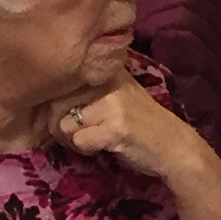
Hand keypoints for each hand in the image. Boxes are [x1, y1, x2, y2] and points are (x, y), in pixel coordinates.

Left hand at [48, 82, 204, 182]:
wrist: (175, 146)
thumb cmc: (142, 122)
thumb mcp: (116, 95)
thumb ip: (87, 91)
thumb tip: (45, 101)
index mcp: (107, 69)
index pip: (62, 81)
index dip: (55, 105)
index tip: (66, 118)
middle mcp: (109, 81)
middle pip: (57, 103)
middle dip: (60, 126)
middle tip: (75, 136)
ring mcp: (113, 103)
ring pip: (66, 125)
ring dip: (73, 140)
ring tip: (93, 141)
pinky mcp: (116, 127)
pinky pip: (80, 141)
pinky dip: (87, 150)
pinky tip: (102, 147)